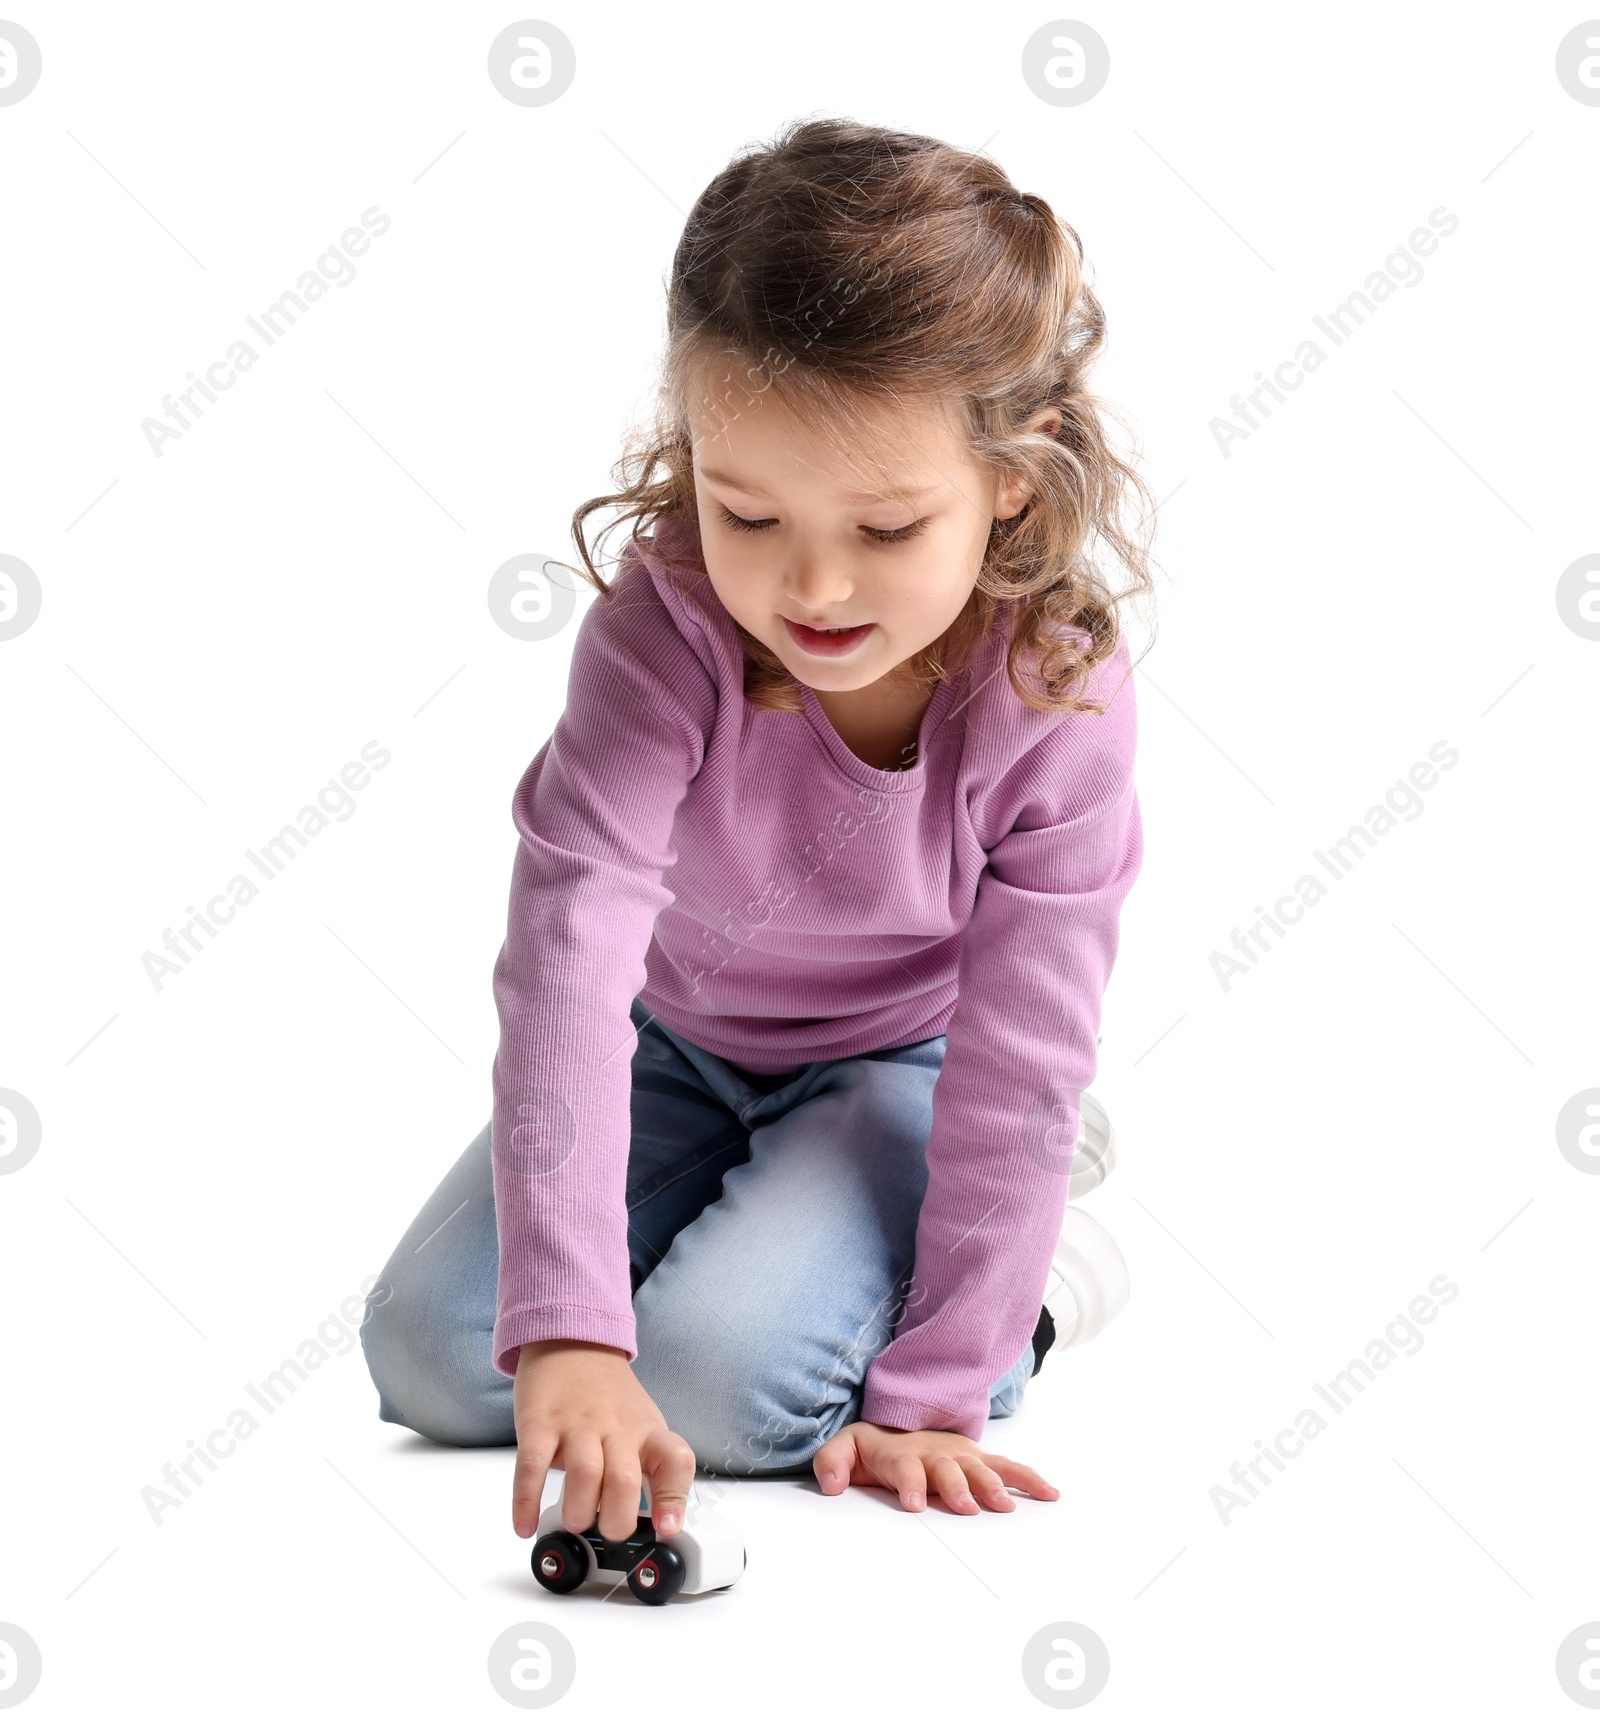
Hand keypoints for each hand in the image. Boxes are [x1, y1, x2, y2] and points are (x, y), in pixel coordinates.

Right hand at [511, 1339, 697, 1543]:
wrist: (572, 1339)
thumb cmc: (607, 1394)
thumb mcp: (641, 1423)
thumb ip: (648, 1466)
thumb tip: (655, 1519)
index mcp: (647, 1430)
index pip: (675, 1461)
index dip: (673, 1498)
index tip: (666, 1527)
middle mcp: (615, 1428)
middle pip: (624, 1482)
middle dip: (616, 1521)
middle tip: (606, 1529)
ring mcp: (576, 1425)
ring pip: (584, 1475)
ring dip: (578, 1511)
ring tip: (575, 1520)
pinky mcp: (539, 1424)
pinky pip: (532, 1467)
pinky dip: (526, 1501)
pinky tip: (525, 1524)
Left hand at [811, 1420, 1059, 1513]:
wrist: (901, 1424)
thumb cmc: (874, 1448)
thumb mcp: (844, 1449)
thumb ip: (832, 1463)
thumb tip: (830, 1485)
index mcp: (901, 1454)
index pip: (904, 1467)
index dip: (909, 1484)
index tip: (913, 1504)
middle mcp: (934, 1453)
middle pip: (947, 1469)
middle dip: (956, 1487)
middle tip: (966, 1507)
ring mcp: (960, 1456)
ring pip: (979, 1468)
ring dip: (992, 1485)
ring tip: (1004, 1506)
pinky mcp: (978, 1461)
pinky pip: (1006, 1468)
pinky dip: (1027, 1479)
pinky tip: (1048, 1493)